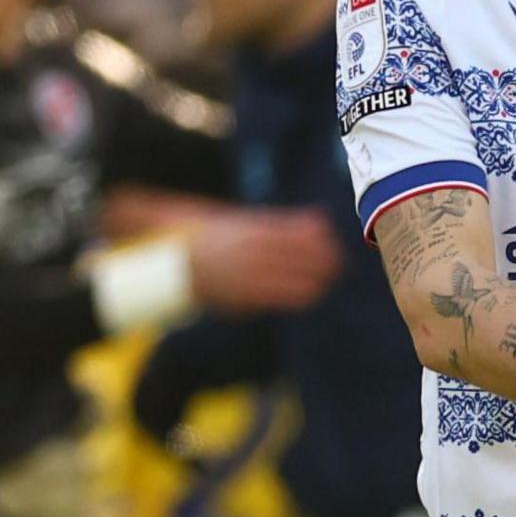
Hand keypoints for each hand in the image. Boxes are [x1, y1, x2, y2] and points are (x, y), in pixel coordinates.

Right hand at [184, 209, 340, 312]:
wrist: (178, 266)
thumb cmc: (220, 241)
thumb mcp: (247, 223)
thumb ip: (286, 221)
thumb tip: (322, 218)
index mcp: (256, 230)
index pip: (305, 235)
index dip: (325, 243)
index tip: (334, 245)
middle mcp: (256, 252)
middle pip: (309, 258)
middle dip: (329, 262)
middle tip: (337, 265)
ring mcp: (252, 275)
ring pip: (303, 280)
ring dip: (320, 280)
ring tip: (325, 280)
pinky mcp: (249, 298)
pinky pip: (288, 299)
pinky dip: (305, 295)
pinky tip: (310, 292)